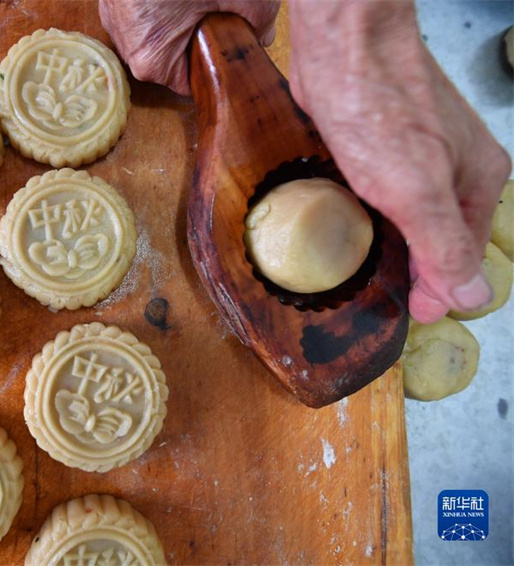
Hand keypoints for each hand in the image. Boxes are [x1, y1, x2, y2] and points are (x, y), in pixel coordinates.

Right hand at [99, 0, 279, 94]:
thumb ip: (257, 25)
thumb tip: (261, 39)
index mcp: (152, 57)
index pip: (188, 83)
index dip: (213, 64)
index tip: (227, 45)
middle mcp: (125, 42)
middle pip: (169, 57)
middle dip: (195, 37)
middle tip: (216, 10)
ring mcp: (112, 16)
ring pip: (152, 31)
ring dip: (175, 17)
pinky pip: (139, 9)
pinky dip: (158, 1)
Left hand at [288, 1, 510, 322]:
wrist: (344, 45)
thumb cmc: (381, 107)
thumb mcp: (417, 192)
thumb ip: (445, 246)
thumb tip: (471, 294)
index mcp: (478, 180)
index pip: (466, 255)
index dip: (439, 288)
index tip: (410, 311)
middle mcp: (455, 167)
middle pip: (440, 235)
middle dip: (417, 268)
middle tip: (386, 294)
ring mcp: (419, 153)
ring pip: (410, 214)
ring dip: (393, 242)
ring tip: (366, 268)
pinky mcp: (381, 143)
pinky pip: (381, 193)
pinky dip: (370, 214)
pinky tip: (350, 225)